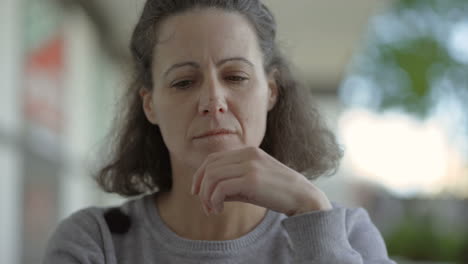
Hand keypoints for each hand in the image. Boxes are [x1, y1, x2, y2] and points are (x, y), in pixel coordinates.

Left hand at [191, 146, 331, 215]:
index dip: (200, 175)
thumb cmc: (277, 192)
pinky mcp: (252, 179)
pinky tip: (219, 210)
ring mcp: (250, 165)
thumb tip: (206, 192)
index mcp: (247, 151)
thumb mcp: (251, 183)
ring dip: (206, 196)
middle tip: (205, 206)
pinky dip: (214, 200)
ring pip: (212, 176)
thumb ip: (231, 183)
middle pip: (209, 166)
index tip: (197, 192)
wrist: (303, 197)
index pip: (213, 158)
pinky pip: (221, 188)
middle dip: (201, 187)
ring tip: (212, 210)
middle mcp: (247, 154)